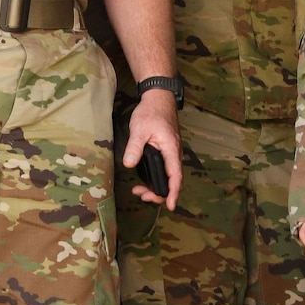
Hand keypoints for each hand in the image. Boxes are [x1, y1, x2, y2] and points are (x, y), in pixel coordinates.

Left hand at [122, 89, 181, 208]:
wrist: (158, 98)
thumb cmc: (151, 112)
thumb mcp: (139, 129)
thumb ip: (135, 148)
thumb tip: (129, 164)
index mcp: (171, 149)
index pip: (175, 176)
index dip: (173, 192)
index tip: (170, 205)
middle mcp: (174, 153)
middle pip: (172, 180)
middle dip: (159, 193)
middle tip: (142, 196)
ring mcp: (171, 152)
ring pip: (168, 176)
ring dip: (156, 187)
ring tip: (140, 191)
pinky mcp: (166, 151)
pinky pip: (165, 170)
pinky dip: (156, 178)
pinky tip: (144, 181)